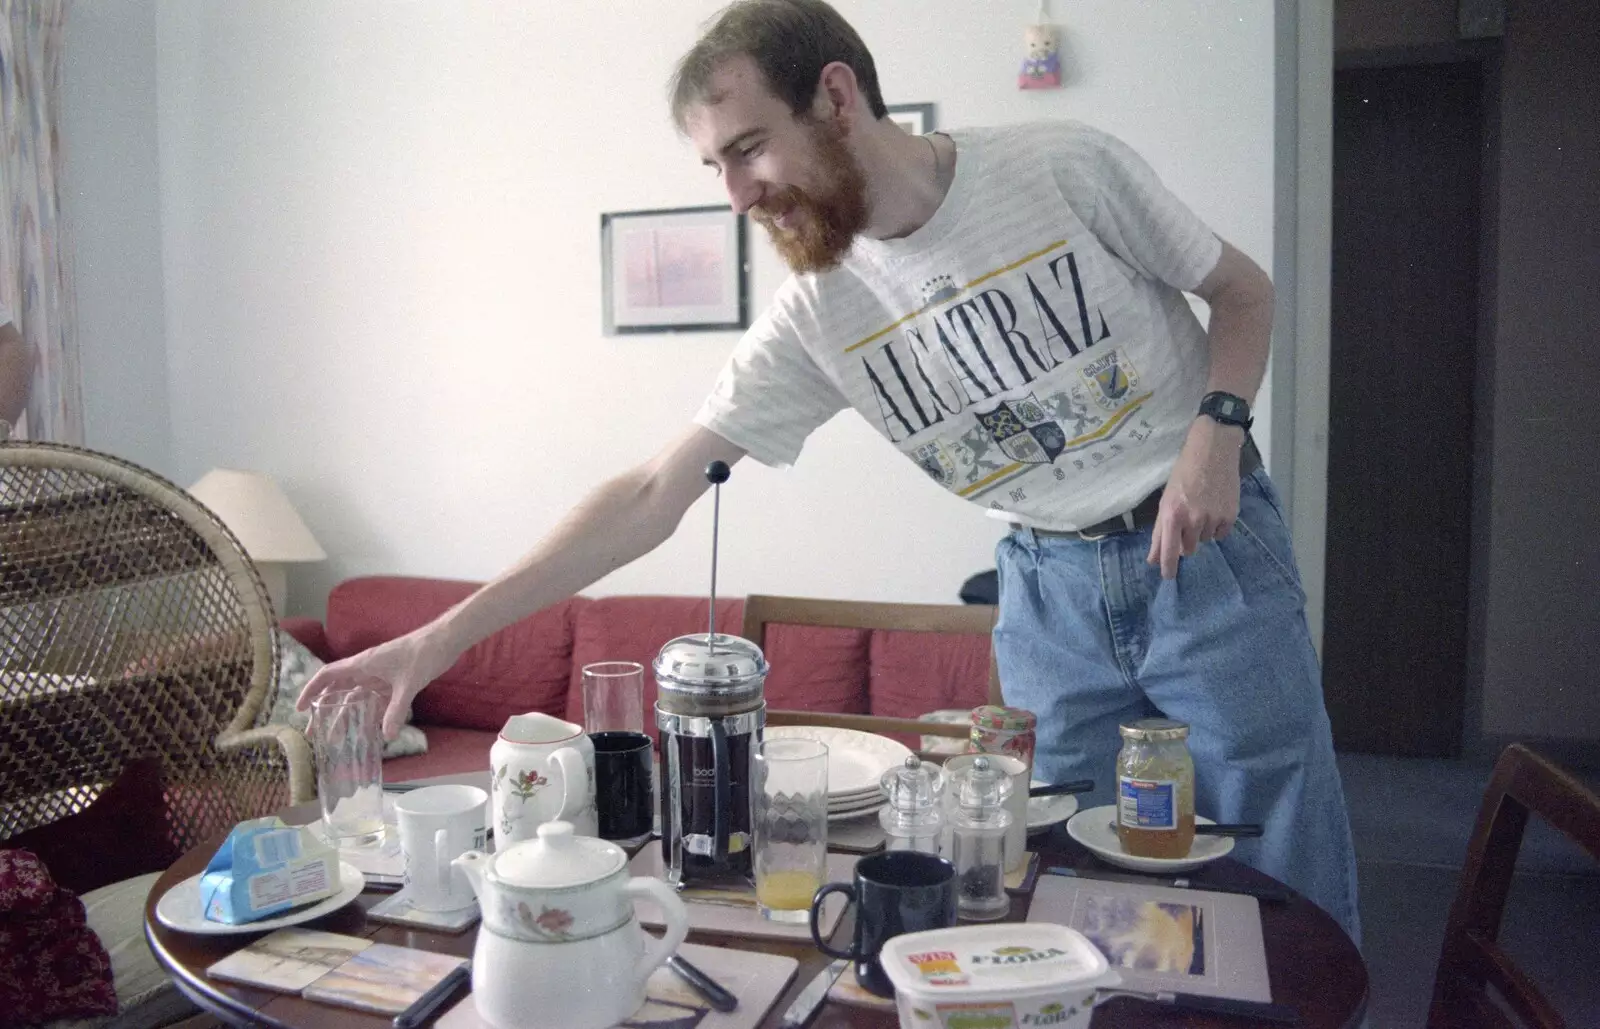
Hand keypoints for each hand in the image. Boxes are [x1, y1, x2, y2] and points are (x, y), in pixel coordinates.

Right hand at [295, 630, 448, 740]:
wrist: (444, 641)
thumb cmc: (423, 654)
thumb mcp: (408, 684)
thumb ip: (396, 710)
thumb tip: (387, 736)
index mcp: (363, 664)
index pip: (327, 675)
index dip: (311, 689)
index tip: (300, 708)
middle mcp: (367, 669)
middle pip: (338, 690)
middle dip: (324, 710)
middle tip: (313, 732)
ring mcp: (380, 675)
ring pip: (355, 697)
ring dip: (345, 715)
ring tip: (335, 737)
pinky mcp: (393, 681)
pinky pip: (375, 699)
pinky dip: (368, 714)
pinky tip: (366, 730)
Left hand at [1147, 418, 1244, 579]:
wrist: (1212, 452)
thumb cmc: (1184, 474)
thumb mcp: (1166, 500)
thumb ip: (1160, 531)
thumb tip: (1153, 559)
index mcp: (1172, 515)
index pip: (1169, 550)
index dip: (1168, 566)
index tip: (1167, 577)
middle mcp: (1193, 520)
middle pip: (1188, 548)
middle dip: (1186, 540)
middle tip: (1187, 520)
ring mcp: (1213, 518)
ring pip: (1205, 540)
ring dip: (1202, 530)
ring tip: (1202, 506)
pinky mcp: (1230, 516)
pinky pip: (1221, 534)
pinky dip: (1217, 526)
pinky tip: (1215, 508)